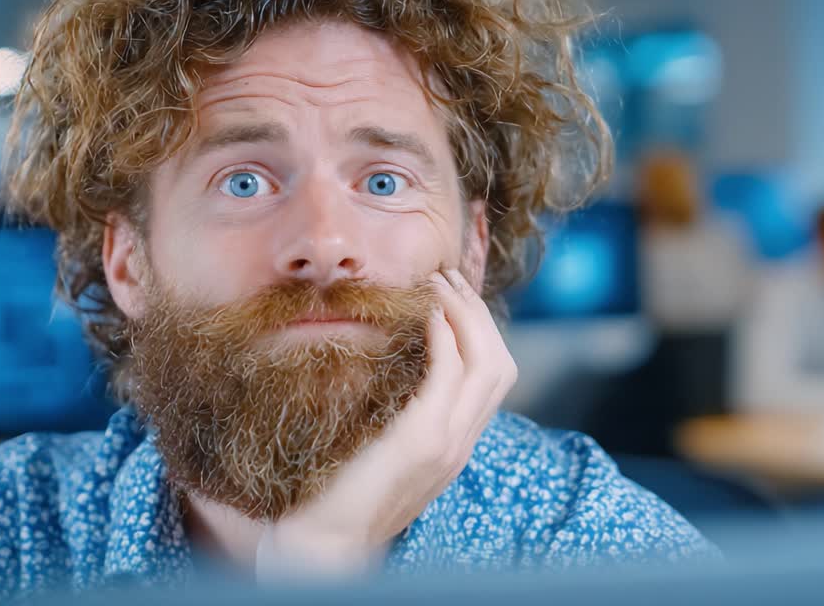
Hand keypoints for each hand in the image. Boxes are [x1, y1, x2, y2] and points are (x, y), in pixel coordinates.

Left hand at [255, 268, 517, 580]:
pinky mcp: (422, 440)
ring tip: (438, 283)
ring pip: (488, 362)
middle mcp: (461, 444)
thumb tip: (386, 374)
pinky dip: (444, 335)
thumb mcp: (379, 452)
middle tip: (446, 278)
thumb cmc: (336, 497)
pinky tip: (425, 312)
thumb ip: (397, 419)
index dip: (479, 331)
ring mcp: (447, 443)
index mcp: (454, 446)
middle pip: (501, 363)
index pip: (494, 378)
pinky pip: (449, 374)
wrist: (322, 545)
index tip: (448, 297)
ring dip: (465, 313)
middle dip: (478, 312)